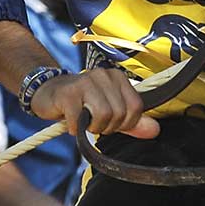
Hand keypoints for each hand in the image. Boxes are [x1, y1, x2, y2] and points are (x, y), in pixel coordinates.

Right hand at [30, 67, 159, 138]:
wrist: (48, 93)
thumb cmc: (82, 103)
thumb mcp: (111, 112)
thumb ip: (133, 122)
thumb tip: (155, 130)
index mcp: (118, 78)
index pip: (136, 107)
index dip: (125, 123)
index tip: (111, 123)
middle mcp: (104, 75)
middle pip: (120, 113)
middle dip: (107, 127)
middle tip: (93, 123)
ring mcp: (85, 81)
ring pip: (103, 115)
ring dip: (92, 128)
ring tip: (83, 122)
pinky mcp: (68, 93)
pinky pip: (80, 120)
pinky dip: (75, 129)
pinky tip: (70, 122)